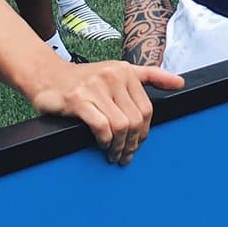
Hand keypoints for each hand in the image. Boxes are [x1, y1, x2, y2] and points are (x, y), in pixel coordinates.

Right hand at [30, 60, 183, 164]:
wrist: (46, 75)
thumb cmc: (83, 79)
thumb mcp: (118, 71)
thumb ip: (149, 76)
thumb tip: (180, 83)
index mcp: (125, 71)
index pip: (147, 109)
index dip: (144, 132)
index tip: (137, 144)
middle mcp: (112, 76)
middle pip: (135, 120)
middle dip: (132, 143)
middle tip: (125, 155)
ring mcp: (95, 87)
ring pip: (121, 125)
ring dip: (119, 146)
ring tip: (113, 154)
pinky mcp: (78, 99)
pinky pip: (101, 126)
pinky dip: (105, 140)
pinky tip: (101, 144)